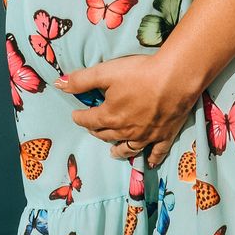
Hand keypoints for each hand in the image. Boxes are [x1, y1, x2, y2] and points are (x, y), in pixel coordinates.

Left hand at [55, 52, 199, 167]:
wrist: (176, 78)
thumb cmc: (140, 73)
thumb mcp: (106, 72)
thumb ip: (81, 80)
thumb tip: (58, 84)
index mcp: (109, 116)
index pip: (89, 120)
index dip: (80, 117)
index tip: (76, 115)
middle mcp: (125, 131)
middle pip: (106, 135)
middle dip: (97, 131)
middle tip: (93, 128)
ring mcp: (146, 136)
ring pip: (127, 148)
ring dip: (118, 151)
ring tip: (112, 153)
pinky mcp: (165, 136)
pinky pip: (156, 153)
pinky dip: (151, 158)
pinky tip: (148, 162)